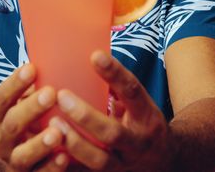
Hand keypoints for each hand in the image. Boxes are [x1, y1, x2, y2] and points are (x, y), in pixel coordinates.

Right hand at [0, 64, 68, 171]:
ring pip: (22, 155)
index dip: (15, 82)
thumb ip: (33, 86)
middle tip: (51, 93)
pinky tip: (65, 157)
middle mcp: (0, 140)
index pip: (2, 97)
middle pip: (12, 124)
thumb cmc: (23, 120)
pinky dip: (51, 168)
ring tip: (57, 132)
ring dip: (40, 144)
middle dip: (31, 108)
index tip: (32, 67)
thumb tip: (58, 53)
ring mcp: (13, 161)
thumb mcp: (19, 103)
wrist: (4, 160)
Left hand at [50, 51, 169, 171]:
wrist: (164, 161)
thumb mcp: (139, 103)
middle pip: (112, 133)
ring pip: (98, 161)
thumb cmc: (141, 122)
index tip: (94, 55)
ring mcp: (124, 165)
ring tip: (52, 123)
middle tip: (61, 96)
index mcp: (146, 115)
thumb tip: (88, 55)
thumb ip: (117, 86)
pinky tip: (50, 151)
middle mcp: (137, 143)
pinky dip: (68, 166)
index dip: (114, 73)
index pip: (132, 91)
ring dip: (74, 143)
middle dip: (85, 116)